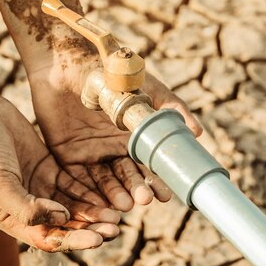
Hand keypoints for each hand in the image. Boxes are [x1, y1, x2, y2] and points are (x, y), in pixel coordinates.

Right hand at [0, 95, 120, 250]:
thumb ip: (27, 207)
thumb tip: (62, 219)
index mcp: (12, 219)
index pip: (49, 238)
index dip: (74, 241)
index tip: (98, 239)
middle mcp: (28, 206)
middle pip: (65, 224)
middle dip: (90, 228)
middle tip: (115, 228)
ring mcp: (40, 186)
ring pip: (73, 204)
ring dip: (93, 210)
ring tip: (117, 213)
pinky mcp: (49, 167)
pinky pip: (74, 183)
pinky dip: (90, 189)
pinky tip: (109, 192)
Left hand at [30, 72, 202, 210]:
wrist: (71, 61)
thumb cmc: (111, 72)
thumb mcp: (146, 89)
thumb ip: (171, 108)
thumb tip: (197, 133)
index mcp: (133, 137)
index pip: (147, 165)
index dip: (157, 181)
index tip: (167, 195)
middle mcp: (113, 149)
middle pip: (127, 176)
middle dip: (138, 189)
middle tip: (147, 200)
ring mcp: (90, 153)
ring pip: (105, 181)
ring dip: (116, 194)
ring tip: (126, 205)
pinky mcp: (67, 154)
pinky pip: (78, 179)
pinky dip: (89, 193)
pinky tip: (100, 204)